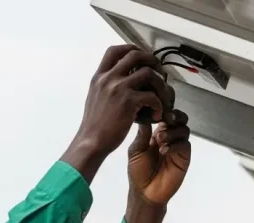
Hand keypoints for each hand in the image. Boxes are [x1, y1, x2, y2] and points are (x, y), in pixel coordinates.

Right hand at [61, 45, 173, 182]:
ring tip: (162, 96)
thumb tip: (120, 79)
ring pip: (148, 73)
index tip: (142, 58)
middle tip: (158, 72)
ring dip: (160, 84)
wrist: (91, 142)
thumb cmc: (94, 126)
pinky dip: (159, 105)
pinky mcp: (128, 102)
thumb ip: (106, 86)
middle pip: (135, 55)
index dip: (132, 49)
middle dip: (151, 60)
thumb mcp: (95, 98)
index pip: (115, 50)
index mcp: (99, 77)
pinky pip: (152, 96)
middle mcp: (108, 78)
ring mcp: (118, 89)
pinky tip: (156, 115)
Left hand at [127, 109, 190, 204]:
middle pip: (180, 119)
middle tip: (165, 118)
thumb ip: (142, 133)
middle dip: (174, 116)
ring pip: (184, 129)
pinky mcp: (184, 158)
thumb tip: (145, 114)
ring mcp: (178, 147)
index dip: (163, 110)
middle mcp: (170, 137)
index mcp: (157, 133)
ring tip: (160, 140)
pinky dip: (175, 144)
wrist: (144, 192)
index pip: (165, 115)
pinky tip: (164, 151)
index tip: (156, 109)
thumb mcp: (136, 150)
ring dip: (172, 131)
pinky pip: (184, 145)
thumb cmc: (138, 172)